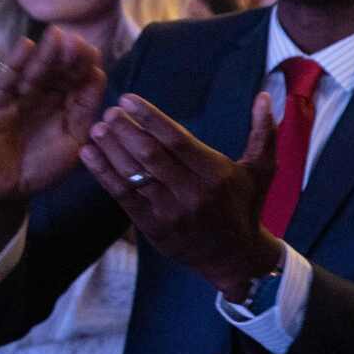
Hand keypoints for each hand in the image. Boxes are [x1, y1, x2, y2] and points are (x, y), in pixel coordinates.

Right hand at [0, 28, 105, 205]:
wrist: (7, 193)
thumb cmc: (41, 167)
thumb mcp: (73, 139)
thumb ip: (85, 109)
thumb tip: (99, 74)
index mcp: (61, 103)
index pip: (74, 79)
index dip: (83, 65)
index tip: (93, 51)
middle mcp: (38, 96)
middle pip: (54, 71)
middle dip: (66, 55)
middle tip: (76, 40)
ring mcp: (14, 99)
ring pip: (32, 72)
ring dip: (44, 54)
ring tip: (56, 35)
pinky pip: (4, 83)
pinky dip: (14, 65)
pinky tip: (25, 47)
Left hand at [77, 92, 282, 298]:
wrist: (234, 257)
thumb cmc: (246, 206)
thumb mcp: (262, 170)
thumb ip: (264, 132)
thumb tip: (264, 96)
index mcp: (216, 174)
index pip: (177, 139)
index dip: (150, 117)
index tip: (129, 100)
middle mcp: (193, 193)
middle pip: (151, 154)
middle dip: (125, 130)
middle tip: (108, 112)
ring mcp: (171, 212)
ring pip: (134, 174)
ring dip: (110, 149)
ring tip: (95, 129)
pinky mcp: (153, 228)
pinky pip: (123, 196)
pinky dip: (103, 173)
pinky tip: (89, 154)